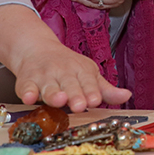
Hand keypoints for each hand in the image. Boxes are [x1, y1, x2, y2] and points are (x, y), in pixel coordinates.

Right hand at [10, 38, 132, 111]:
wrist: (37, 49)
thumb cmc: (67, 67)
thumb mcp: (89, 75)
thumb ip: (105, 90)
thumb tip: (127, 96)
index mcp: (81, 71)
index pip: (89, 82)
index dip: (92, 91)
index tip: (95, 100)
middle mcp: (63, 72)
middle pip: (70, 85)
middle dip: (75, 95)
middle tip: (79, 105)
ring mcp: (44, 76)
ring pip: (49, 86)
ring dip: (53, 94)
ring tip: (58, 100)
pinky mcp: (26, 80)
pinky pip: (26, 87)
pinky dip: (27, 92)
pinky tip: (29, 98)